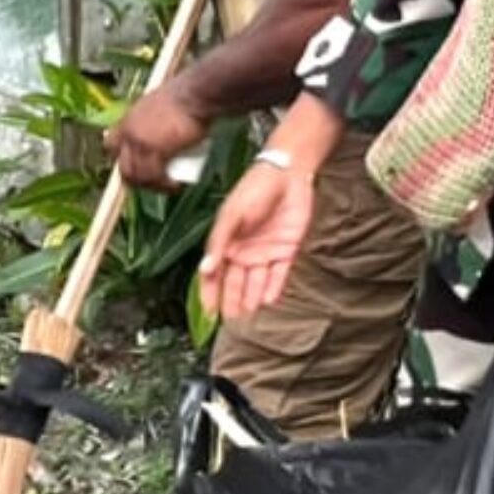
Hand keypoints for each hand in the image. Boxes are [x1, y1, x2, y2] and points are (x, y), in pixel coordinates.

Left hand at [104, 77, 212, 189]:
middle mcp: (129, 131)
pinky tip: (175, 186)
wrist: (194, 94)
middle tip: (155, 182)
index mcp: (128, 120)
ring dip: (152, 185)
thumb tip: (157, 131)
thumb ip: (151, 117)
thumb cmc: (184, 96)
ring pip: (137, 175)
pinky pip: (154, 176)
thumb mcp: (157, 105)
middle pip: (123, 166)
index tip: (136, 166)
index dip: (122, 158)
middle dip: (137, 179)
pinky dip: (165, 185)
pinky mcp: (154, 150)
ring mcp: (139, 141)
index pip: (111, 145)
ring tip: (168, 186)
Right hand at [201, 159, 316, 322]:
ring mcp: (265, 251)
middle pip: (235, 281)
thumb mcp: (232, 215)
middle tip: (230, 319)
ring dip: (251, 297)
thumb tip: (206, 269)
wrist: (288, 173)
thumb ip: (219, 242)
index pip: (215, 272)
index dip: (210, 292)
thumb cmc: (254, 188)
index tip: (209, 311)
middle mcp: (244, 249)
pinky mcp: (286, 250)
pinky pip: (279, 274)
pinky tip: (268, 300)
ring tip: (247, 314)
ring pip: (256, 281)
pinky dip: (273, 287)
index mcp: (226, 241)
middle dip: (231, 300)